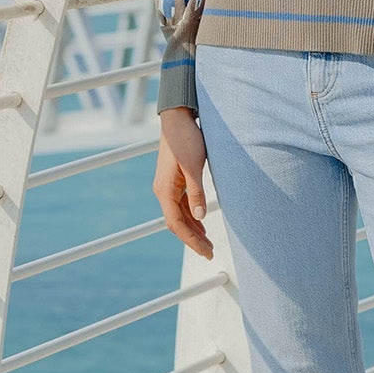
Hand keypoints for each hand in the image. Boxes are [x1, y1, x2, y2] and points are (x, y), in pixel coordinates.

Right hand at [153, 107, 214, 259]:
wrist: (177, 118)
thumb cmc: (186, 139)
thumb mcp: (194, 166)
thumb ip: (196, 192)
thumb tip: (200, 216)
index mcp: (165, 191)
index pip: (177, 224)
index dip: (192, 241)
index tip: (206, 252)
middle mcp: (163, 191)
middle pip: (178, 223)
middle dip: (193, 240)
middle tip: (210, 253)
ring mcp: (168, 186)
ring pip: (180, 215)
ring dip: (194, 230)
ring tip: (208, 243)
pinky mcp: (174, 180)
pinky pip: (182, 205)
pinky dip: (192, 216)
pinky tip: (202, 222)